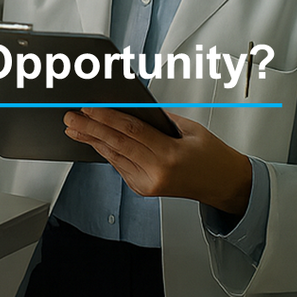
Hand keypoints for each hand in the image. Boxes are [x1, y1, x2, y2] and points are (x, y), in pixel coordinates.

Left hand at [64, 108, 253, 215]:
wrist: (226, 186)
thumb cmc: (213, 157)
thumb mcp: (191, 130)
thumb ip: (160, 119)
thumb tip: (130, 107)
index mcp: (170, 155)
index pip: (131, 131)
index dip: (106, 118)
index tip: (88, 108)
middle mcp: (157, 172)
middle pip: (116, 144)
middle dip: (89, 129)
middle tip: (70, 117)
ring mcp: (149, 183)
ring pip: (113, 156)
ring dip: (91, 140)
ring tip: (74, 128)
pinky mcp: (143, 189)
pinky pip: (119, 166)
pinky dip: (106, 152)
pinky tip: (94, 141)